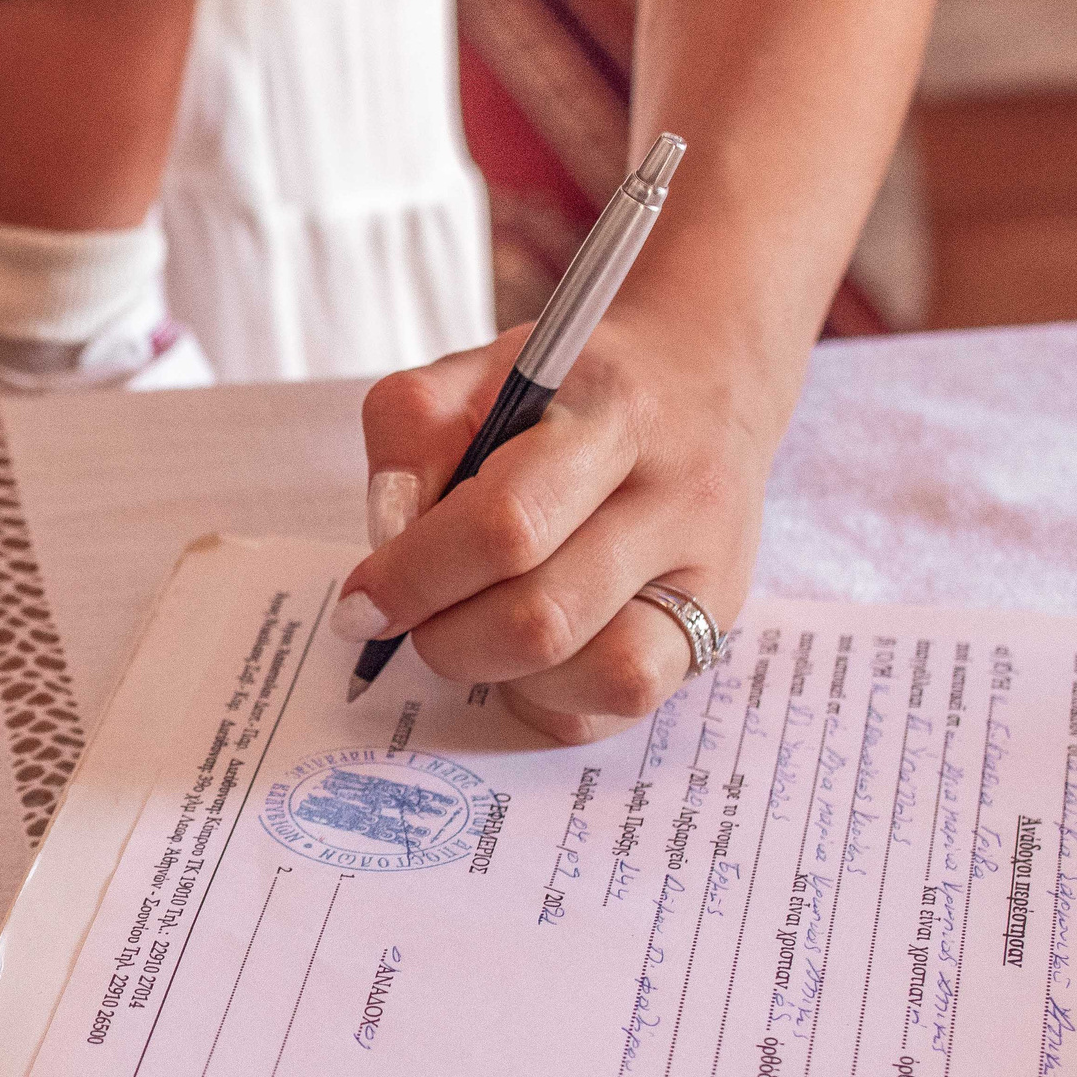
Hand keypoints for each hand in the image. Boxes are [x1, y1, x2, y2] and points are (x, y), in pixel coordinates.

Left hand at [338, 308, 789, 742]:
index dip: (414, 577)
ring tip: (473, 625)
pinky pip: (618, 704)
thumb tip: (389, 533)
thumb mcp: (479, 371)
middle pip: (543, 618)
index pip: (505, 524)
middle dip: (445, 635)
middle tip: (411, 617)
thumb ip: (412, 430)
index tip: (361, 601)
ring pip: (597, 674)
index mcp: (615, 417)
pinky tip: (524, 652)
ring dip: (500, 671)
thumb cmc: (567, 389)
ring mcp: (711, 575)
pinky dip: (549, 695)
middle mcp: (680, 501)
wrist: (700, 380)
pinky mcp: (716, 629)